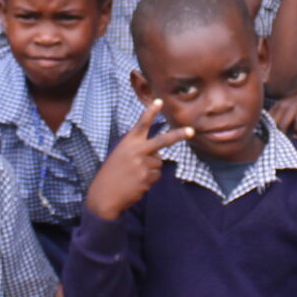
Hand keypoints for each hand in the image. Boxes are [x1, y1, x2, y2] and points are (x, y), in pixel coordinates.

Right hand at [81, 100, 193, 220]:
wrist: (104, 195)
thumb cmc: (113, 173)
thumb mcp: (121, 154)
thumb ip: (139, 150)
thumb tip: (159, 154)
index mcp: (128, 142)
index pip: (142, 124)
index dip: (151, 112)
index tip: (159, 101)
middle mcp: (136, 151)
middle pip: (162, 141)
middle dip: (178, 135)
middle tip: (192, 131)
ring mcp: (142, 165)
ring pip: (158, 162)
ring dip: (150, 169)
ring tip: (134, 175)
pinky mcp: (146, 178)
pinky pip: (156, 175)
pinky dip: (149, 179)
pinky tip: (136, 183)